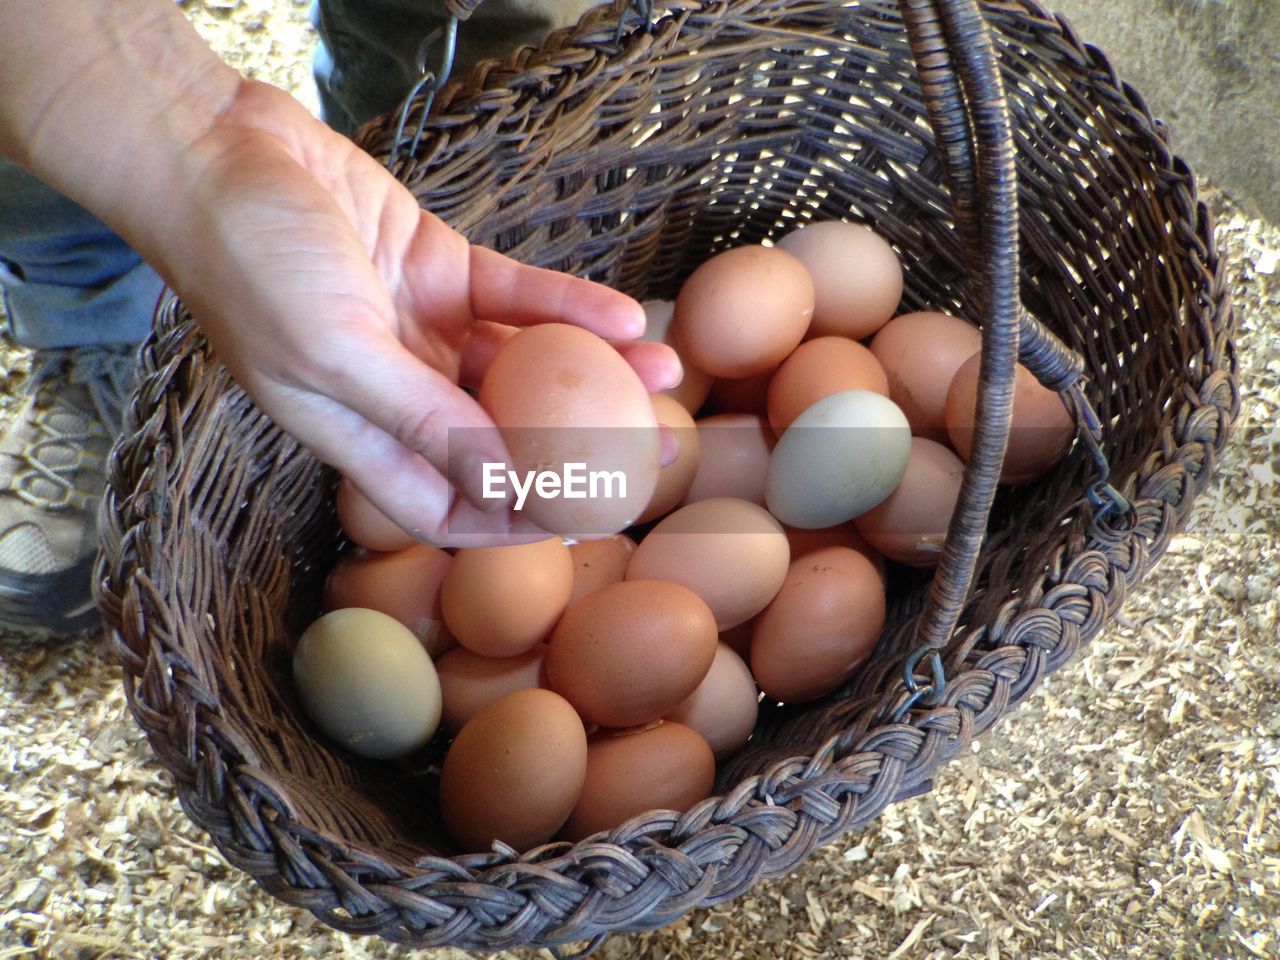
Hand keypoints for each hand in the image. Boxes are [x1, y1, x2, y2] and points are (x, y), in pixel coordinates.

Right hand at [161, 81, 679, 545]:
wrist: (218, 150)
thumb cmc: (250, 261)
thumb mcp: (333, 354)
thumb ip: (419, 421)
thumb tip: (505, 487)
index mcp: (359, 433)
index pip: (447, 505)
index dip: (516, 523)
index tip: (590, 525)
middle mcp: (398, 391)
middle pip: (505, 438)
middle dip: (582, 449)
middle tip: (657, 453)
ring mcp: (422, 330)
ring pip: (525, 365)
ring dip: (596, 370)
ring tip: (666, 371)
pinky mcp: (441, 269)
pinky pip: (518, 296)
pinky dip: (568, 305)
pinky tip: (624, 316)